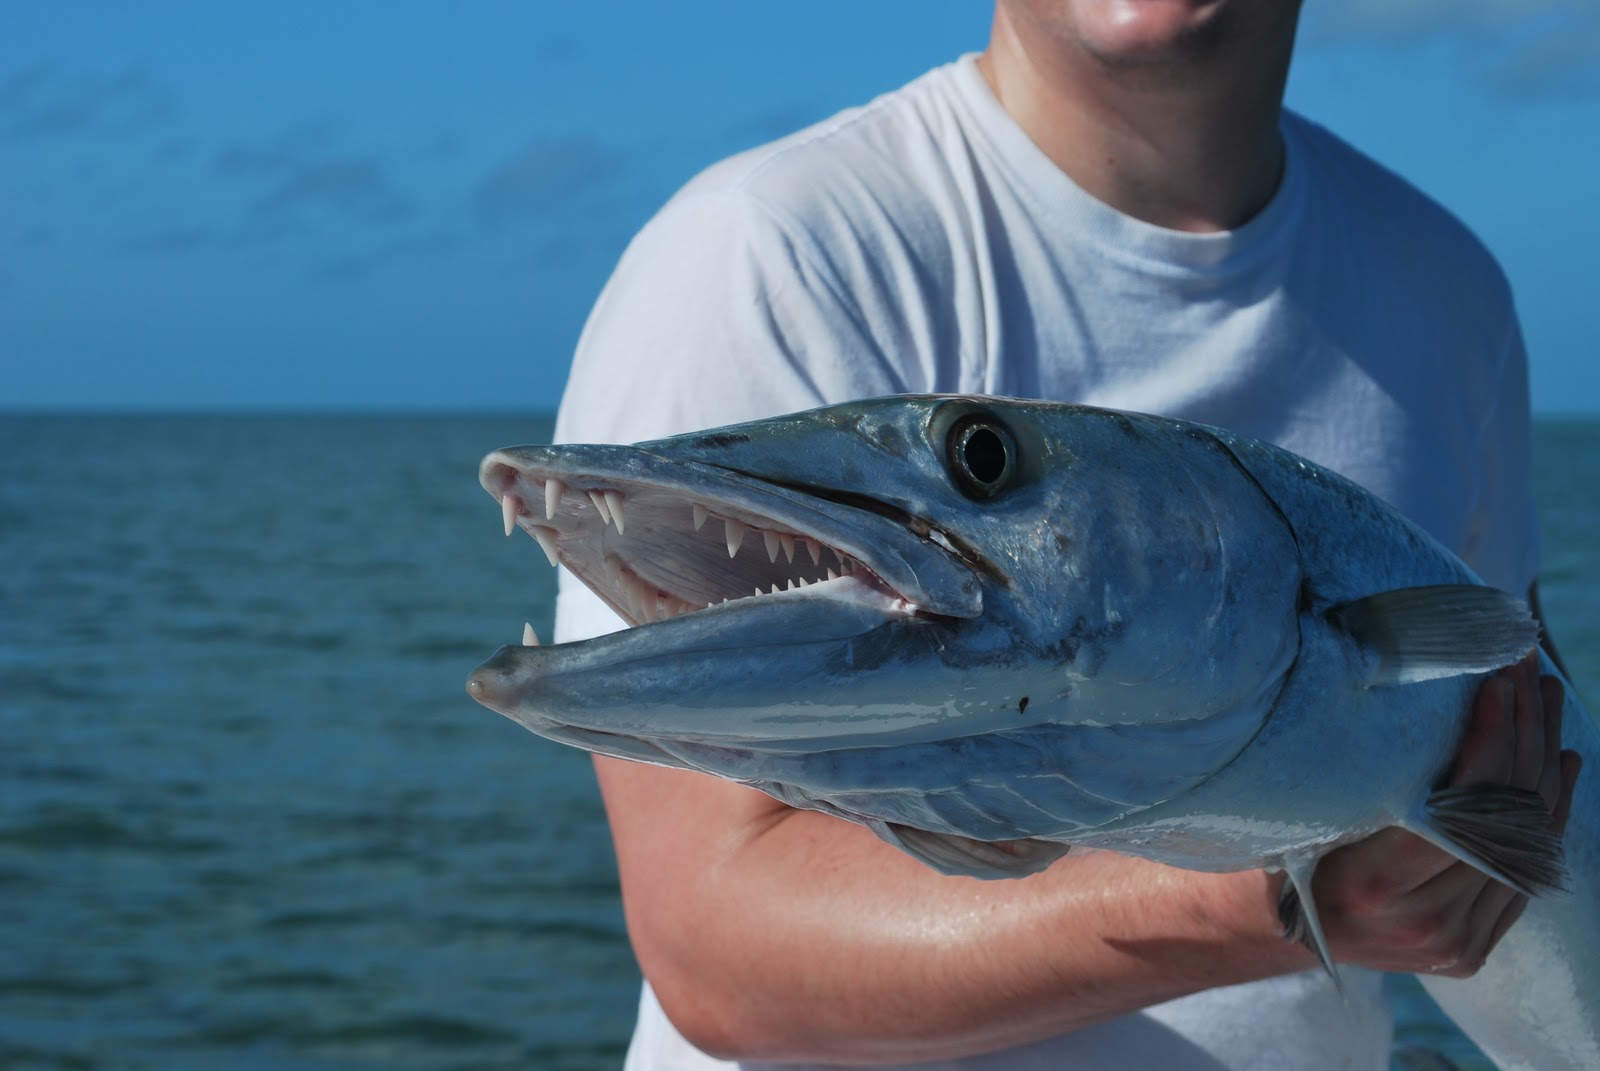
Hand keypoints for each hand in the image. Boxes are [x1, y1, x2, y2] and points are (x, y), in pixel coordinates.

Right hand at [1308, 653, 1580, 976]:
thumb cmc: (1280, 852)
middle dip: (1523, 731)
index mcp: (1372, 887)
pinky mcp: (1478, 943)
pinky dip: (1551, 808)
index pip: (1459, 808)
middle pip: (1503, 818)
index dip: (1488, 740)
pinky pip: (1528, 867)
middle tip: (1523, 667)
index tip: (1494, 682)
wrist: (1281, 931)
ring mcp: (1458, 940)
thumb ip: (1351, 779)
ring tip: (1542, 694)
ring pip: (1528, 839)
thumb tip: (1384, 681)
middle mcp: (1425, 923)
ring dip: (1542, 758)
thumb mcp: (1301, 810)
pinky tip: (1559, 758)